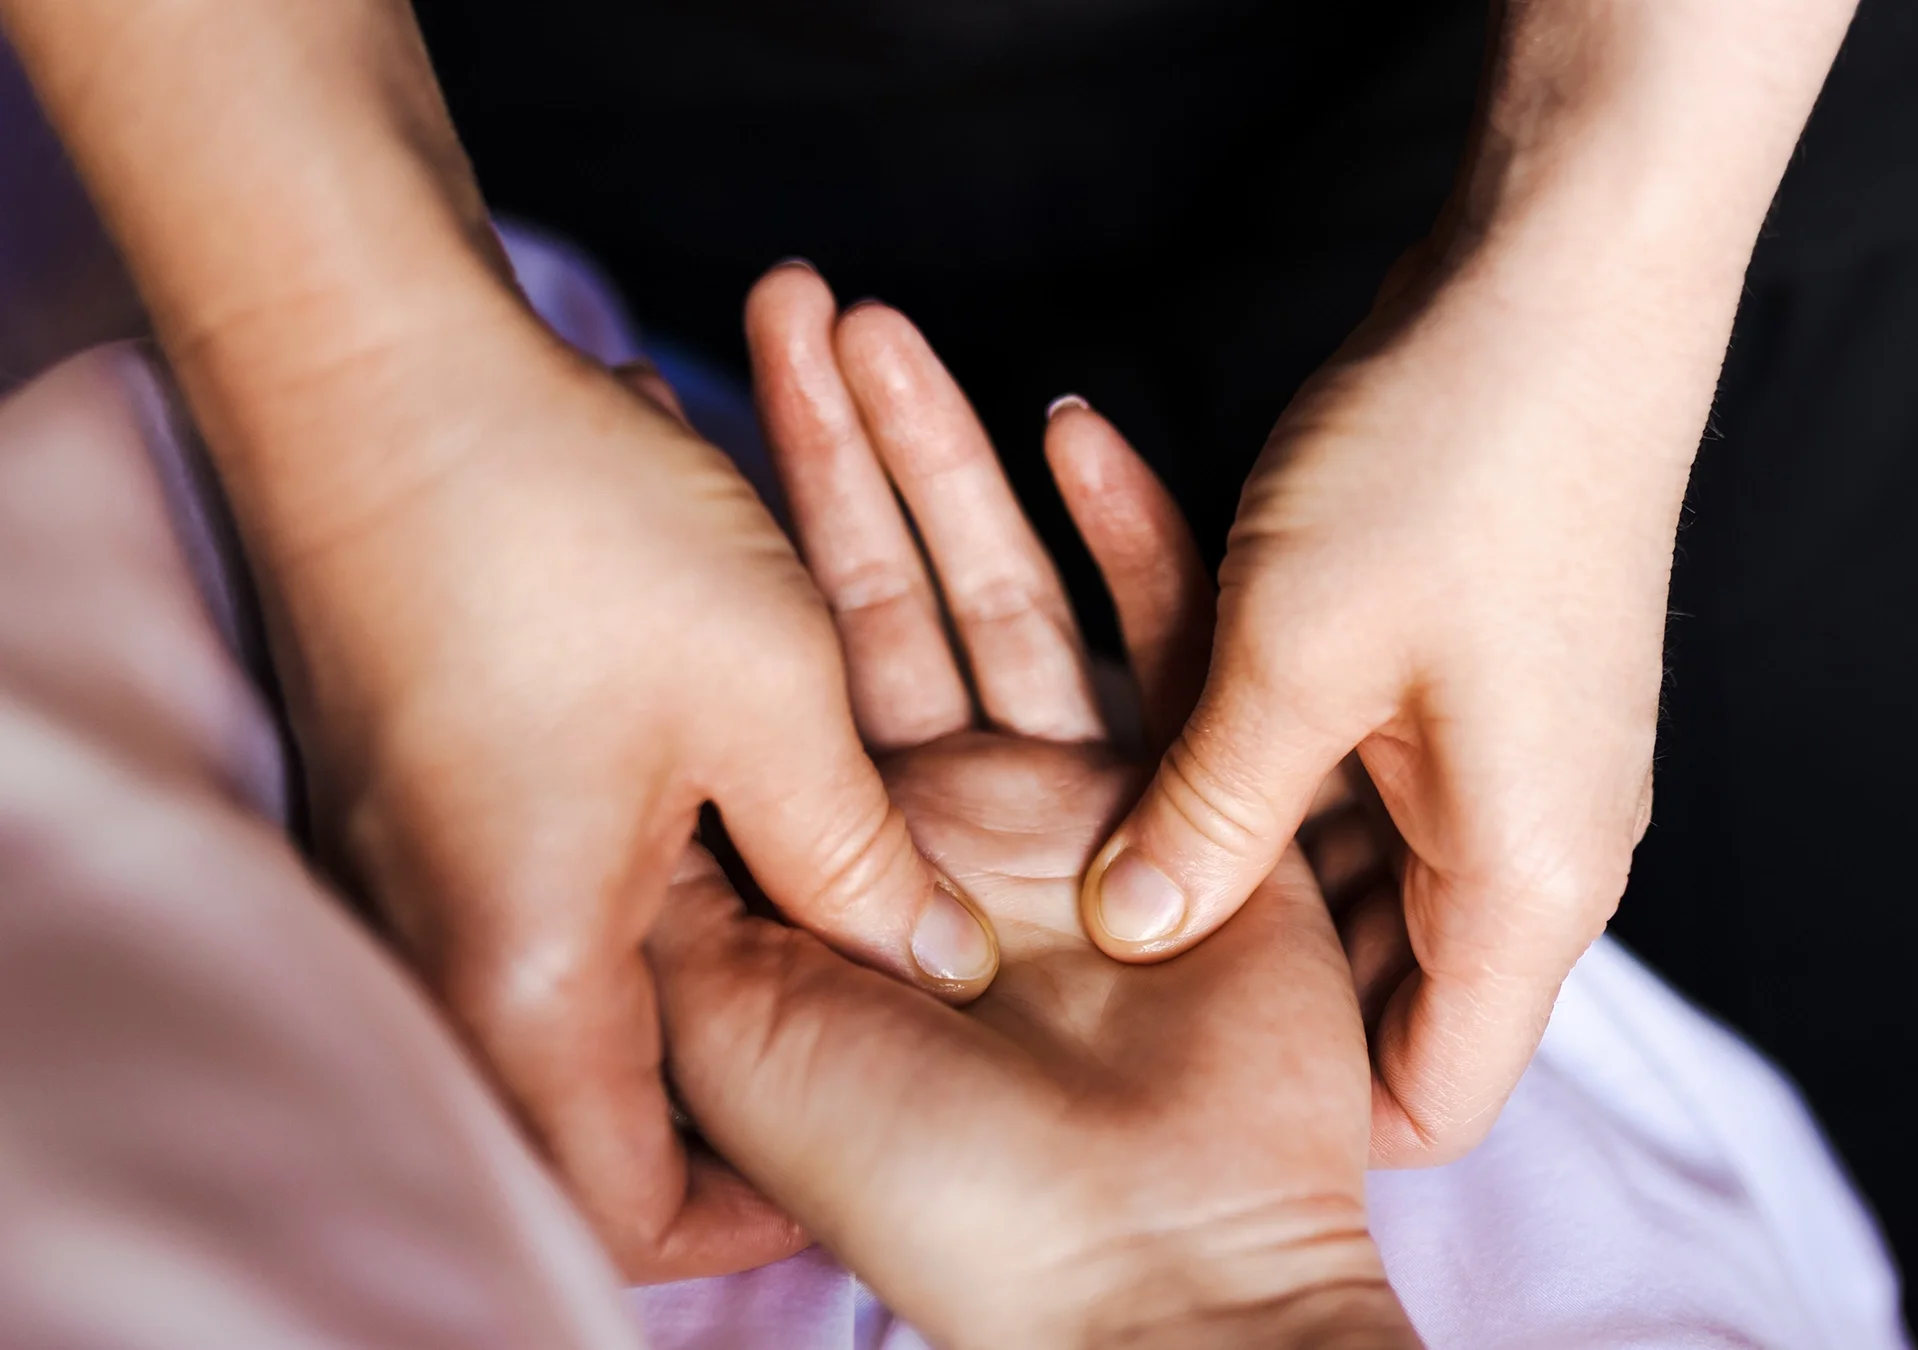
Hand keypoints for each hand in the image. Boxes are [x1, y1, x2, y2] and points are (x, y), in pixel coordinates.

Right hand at [241, 307, 996, 1282]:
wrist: (366, 350)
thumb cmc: (566, 531)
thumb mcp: (774, 703)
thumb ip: (864, 862)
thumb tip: (935, 960)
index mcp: (530, 979)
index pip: (636, 1197)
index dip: (759, 1203)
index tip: (882, 1140)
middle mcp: (463, 943)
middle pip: (650, 1058)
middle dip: (790, 1009)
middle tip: (913, 975)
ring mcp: (447, 852)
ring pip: (648, 913)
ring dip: (758, 867)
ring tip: (864, 827)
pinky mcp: (453, 765)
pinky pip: (603, 823)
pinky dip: (699, 779)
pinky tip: (773, 694)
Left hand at [650, 274, 1416, 1348]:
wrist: (1147, 1264)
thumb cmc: (931, 1178)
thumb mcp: (732, 1032)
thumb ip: (672, 889)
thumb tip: (602, 760)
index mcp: (840, 875)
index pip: (773, 669)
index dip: (727, 545)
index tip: (674, 409)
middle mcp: (955, 826)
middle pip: (884, 603)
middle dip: (837, 457)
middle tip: (791, 305)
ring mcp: (1082, 802)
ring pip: (1003, 593)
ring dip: (951, 461)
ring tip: (887, 328)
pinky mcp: (1197, 796)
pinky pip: (1159, 634)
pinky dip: (1127, 531)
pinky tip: (1077, 426)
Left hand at [1072, 0, 1858, 1165]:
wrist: (1570, 280)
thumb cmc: (1455, 463)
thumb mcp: (1292, 657)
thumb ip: (1204, 816)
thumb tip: (1125, 932)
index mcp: (1525, 889)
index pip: (1428, 1106)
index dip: (1302, 1125)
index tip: (1152, 1093)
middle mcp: (1538, 855)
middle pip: (1383, 999)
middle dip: (1248, 992)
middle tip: (1086, 976)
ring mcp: (1517, 774)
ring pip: (1350, 885)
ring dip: (1238, 860)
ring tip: (1092, 841)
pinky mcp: (1482, 698)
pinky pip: (1359, 786)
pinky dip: (1268, 770)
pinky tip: (1158, 722)